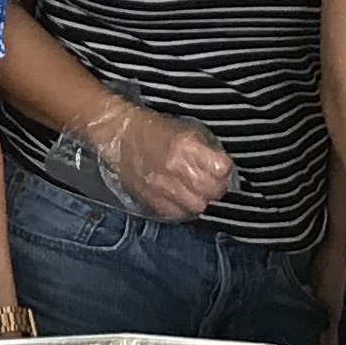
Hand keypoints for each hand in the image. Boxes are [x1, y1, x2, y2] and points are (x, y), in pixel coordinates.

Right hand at [84, 101, 234, 223]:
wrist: (120, 135)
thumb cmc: (154, 130)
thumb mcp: (185, 130)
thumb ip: (204, 150)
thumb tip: (222, 170)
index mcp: (187, 146)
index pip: (221, 169)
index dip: (225, 170)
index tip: (222, 168)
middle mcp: (176, 168)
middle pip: (212, 191)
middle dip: (216, 188)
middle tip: (211, 183)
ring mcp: (163, 186)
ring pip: (198, 206)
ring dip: (201, 200)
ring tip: (196, 192)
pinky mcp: (152, 199)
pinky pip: (178, 214)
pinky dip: (184, 209)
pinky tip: (181, 199)